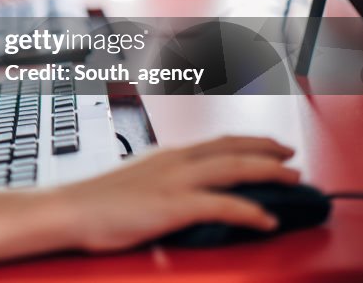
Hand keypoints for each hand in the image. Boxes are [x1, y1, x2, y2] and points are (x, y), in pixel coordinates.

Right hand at [54, 135, 298, 252]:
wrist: (69, 209)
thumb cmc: (94, 201)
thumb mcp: (134, 182)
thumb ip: (159, 181)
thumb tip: (175, 191)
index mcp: (165, 155)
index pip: (216, 142)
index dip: (248, 142)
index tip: (268, 145)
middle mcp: (175, 161)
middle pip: (232, 149)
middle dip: (268, 151)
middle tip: (292, 158)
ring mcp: (175, 182)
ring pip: (235, 170)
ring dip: (269, 173)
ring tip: (293, 181)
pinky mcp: (174, 205)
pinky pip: (224, 205)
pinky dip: (251, 212)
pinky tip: (267, 220)